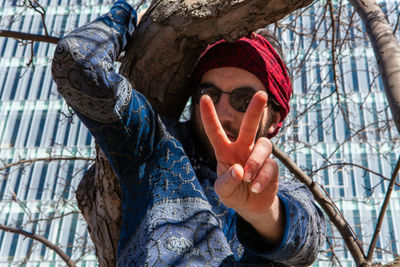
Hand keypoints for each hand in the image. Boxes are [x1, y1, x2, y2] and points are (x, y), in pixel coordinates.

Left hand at [200, 91, 282, 240]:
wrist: (251, 207)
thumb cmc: (233, 193)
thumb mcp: (223, 191)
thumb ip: (226, 182)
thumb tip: (238, 169)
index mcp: (225, 151)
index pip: (215, 132)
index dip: (209, 115)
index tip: (204, 97)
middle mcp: (243, 148)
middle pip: (249, 126)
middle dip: (255, 110)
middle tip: (261, 94)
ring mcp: (258, 156)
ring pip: (264, 144)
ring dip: (255, 161)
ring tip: (247, 178)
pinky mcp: (272, 166)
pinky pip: (270, 166)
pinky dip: (261, 178)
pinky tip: (254, 188)